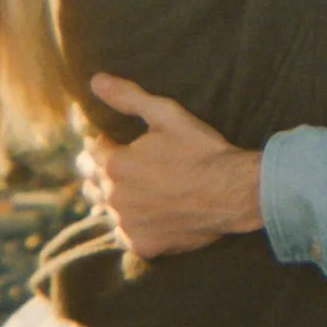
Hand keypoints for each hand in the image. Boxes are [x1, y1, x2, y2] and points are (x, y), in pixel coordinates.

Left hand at [84, 75, 264, 258]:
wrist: (235, 193)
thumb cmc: (202, 151)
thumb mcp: (166, 115)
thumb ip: (128, 97)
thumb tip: (96, 80)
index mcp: (114, 164)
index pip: (90, 151)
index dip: (104, 142)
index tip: (119, 141)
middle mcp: (114, 197)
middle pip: (91, 181)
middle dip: (103, 170)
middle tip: (131, 164)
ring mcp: (127, 224)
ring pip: (105, 209)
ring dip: (115, 197)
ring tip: (139, 188)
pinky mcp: (142, 245)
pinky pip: (124, 233)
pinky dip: (132, 223)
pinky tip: (149, 212)